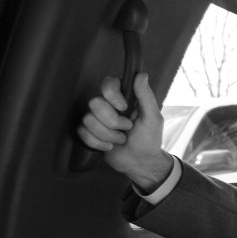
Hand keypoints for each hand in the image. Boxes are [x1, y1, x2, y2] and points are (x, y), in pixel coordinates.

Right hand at [77, 73, 172, 190]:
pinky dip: (99, 142)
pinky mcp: (89, 133)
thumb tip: (142, 74)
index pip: (108, 83)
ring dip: (108, 134)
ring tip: (121, 139)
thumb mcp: (153, 118)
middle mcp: (108, 106)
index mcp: (124, 99)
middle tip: (127, 128)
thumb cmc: (149, 140)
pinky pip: (82, 132)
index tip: (123, 107)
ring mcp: (97, 119)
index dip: (112, 94)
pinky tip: (110, 146)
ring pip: (88, 119)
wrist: (141, 163)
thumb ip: (146, 96)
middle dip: (112, 121)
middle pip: (95, 102)